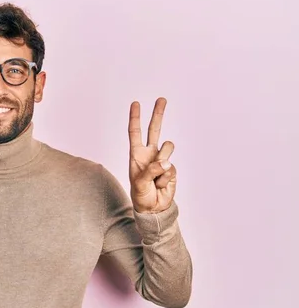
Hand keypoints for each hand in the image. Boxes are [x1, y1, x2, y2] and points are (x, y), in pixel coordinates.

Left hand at [128, 97, 176, 213]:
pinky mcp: (172, 168)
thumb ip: (151, 170)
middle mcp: (149, 153)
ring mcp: (162, 160)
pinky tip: (161, 184)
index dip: (135, 118)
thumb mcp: (140, 183)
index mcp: (136, 154)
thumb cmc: (141, 195)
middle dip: (158, 114)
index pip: (135, 132)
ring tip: (155, 177)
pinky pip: (172, 167)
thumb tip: (166, 162)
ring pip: (168, 148)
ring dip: (162, 162)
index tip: (135, 103)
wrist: (154, 207)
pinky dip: (166, 177)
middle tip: (162, 99)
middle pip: (154, 130)